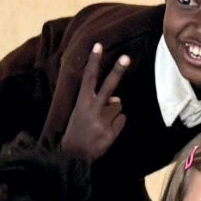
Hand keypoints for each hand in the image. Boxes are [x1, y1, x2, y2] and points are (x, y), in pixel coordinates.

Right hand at [59, 42, 132, 161]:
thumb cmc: (79, 129)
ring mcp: (102, 121)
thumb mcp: (82, 112)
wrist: (74, 155)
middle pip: (108, 86)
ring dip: (114, 112)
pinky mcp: (111, 132)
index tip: (98, 45)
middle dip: (117, 71)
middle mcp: (92, 109)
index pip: (89, 77)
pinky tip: (106, 131)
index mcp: (82, 102)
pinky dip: (117, 124)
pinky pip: (122, 120)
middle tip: (126, 57)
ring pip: (118, 104)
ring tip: (101, 123)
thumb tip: (117, 98)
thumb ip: (98, 102)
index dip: (94, 61)